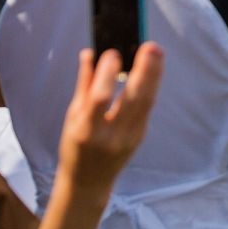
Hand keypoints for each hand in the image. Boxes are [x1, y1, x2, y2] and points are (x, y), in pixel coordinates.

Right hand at [58, 43, 163, 194]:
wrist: (88, 182)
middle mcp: (110, 136)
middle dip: (143, 71)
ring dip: (154, 75)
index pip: (100, 99)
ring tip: (156, 52)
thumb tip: (90, 53)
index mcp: (86, 130)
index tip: (113, 52)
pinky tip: (154, 69)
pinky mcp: (140, 137)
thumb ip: (83, 85)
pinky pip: (147, 108)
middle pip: (133, 100)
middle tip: (150, 46)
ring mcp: (129, 138)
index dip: (107, 74)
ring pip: (146, 103)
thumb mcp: (71, 118)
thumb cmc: (75, 146)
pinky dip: (151, 87)